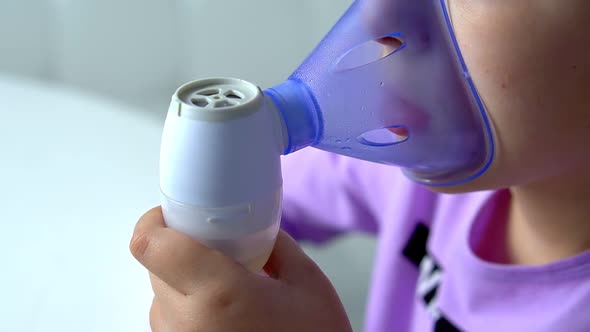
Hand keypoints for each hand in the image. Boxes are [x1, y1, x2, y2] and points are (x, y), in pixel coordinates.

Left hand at [130, 207, 351, 331]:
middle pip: (156, 267)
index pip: (151, 245)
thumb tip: (253, 230)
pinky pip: (171, 323)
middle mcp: (186, 322)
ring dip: (184, 284)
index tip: (171, 215)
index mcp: (218, 293)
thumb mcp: (307, 284)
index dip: (154, 221)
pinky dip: (189, 311)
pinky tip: (226, 316)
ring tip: (228, 291)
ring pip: (161, 298)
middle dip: (181, 252)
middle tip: (216, 251)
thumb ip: (276, 246)